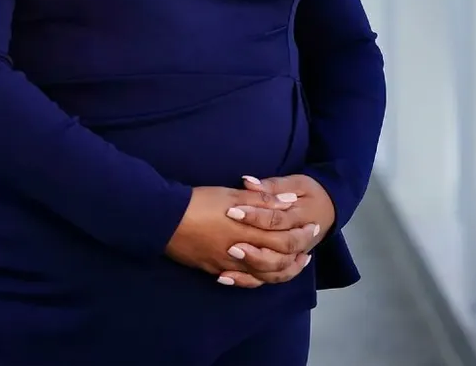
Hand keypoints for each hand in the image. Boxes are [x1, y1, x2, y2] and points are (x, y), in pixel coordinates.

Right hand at [164, 186, 314, 280]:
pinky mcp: (214, 269)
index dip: (302, 234)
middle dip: (297, 254)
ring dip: (282, 271)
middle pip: (278, 262)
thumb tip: (288, 202)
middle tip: (308, 247)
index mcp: (248, 232)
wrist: (163, 220)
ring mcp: (228, 265)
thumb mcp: (231, 194)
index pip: (285, 239)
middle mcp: (242, 254)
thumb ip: (262, 201)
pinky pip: (242, 280)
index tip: (312, 227)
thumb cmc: (198, 202)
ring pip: (263, 276)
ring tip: (292, 263)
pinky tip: (260, 274)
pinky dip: (255, 279)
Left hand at [218, 174, 335, 288]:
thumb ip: (273, 185)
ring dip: (252, 267)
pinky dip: (248, 280)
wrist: (330, 210)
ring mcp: (293, 256)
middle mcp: (300, 243)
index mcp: (301, 218)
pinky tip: (226, 278)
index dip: (254, 216)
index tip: (232, 211)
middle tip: (231, 246)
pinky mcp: (285, 265)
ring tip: (230, 260)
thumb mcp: (297, 183)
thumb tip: (248, 182)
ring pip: (275, 271)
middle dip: (254, 251)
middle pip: (279, 253)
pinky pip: (268, 278)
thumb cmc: (311, 194)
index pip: (277, 221)